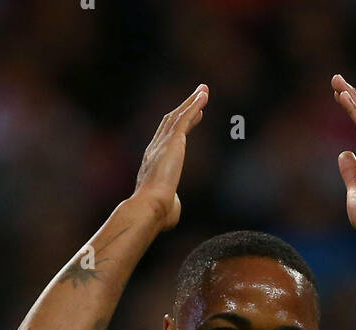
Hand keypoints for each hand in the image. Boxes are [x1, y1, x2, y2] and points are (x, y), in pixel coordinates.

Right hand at [133, 84, 208, 230]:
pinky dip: (194, 105)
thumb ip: (171, 203)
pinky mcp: (173, 141)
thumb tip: (173, 208)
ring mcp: (163, 143)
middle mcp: (155, 149)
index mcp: (152, 164)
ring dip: (191, 102)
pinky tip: (203, 96)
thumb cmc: (158, 213)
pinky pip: (185, 118)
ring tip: (203, 91)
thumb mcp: (167, 207)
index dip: (179, 126)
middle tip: (198, 97)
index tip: (192, 117)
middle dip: (184, 108)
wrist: (151, 206)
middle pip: (171, 122)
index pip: (167, 139)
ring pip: (178, 116)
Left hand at [331, 74, 355, 241]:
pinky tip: (343, 97)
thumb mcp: (354, 190)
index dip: (353, 107)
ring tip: (337, 82)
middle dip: (352, 94)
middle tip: (336, 79)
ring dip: (352, 96)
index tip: (339, 96)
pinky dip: (354, 109)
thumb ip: (351, 171)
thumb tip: (344, 154)